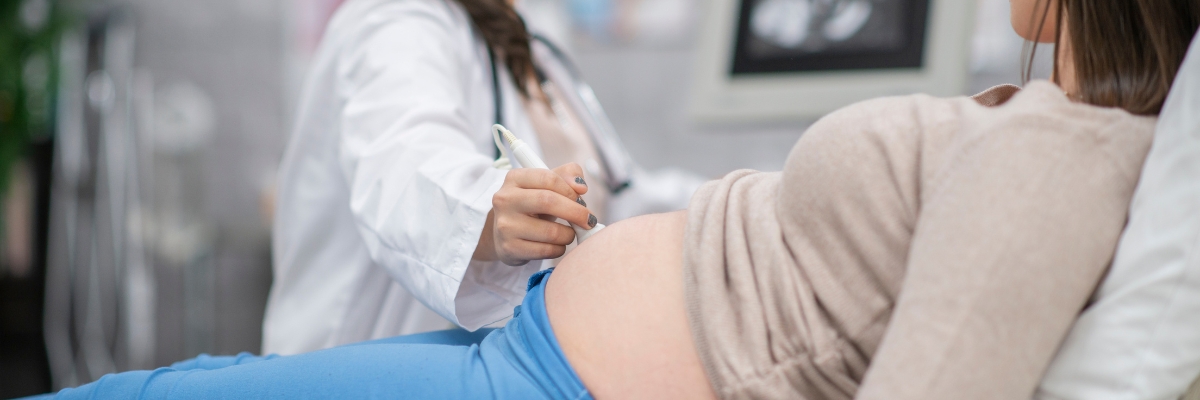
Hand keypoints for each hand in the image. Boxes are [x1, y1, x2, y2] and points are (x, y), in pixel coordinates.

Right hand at [473, 163, 593, 265]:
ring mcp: (505, 226)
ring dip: (569, 235)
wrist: (507, 233)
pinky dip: (559, 249)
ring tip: (568, 233)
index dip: (570, 190)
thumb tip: (581, 186)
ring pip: (550, 232)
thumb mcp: (547, 185)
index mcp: (514, 178)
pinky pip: (546, 251)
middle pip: (548, 201)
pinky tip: (557, 245)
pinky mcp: (509, 248)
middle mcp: (505, 200)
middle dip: (576, 212)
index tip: (581, 200)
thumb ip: (567, 175)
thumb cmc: (533, 206)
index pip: (549, 178)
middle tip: (588, 220)